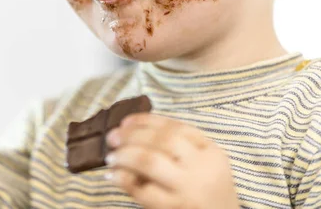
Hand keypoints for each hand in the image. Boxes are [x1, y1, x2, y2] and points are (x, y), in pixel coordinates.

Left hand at [105, 114, 239, 208]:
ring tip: (110, 157)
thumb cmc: (208, 193)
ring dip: (125, 155)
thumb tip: (132, 132)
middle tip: (112, 137)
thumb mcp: (204, 165)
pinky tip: (114, 176)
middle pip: (162, 140)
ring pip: (150, 161)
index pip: (175, 127)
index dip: (146, 121)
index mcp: (210, 151)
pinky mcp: (175, 208)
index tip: (125, 121)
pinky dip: (124, 180)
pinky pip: (144, 191)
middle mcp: (201, 167)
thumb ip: (180, 149)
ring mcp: (188, 189)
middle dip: (132, 135)